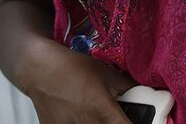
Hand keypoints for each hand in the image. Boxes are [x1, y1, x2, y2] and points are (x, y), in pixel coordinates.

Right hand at [21, 38, 136, 123]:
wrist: (40, 70)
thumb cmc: (72, 68)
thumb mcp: (107, 73)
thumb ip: (127, 87)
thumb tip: (146, 92)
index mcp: (102, 110)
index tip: (139, 121)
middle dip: (116, 123)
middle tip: (115, 115)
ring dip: (97, 123)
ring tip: (94, 112)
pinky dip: (81, 123)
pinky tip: (79, 114)